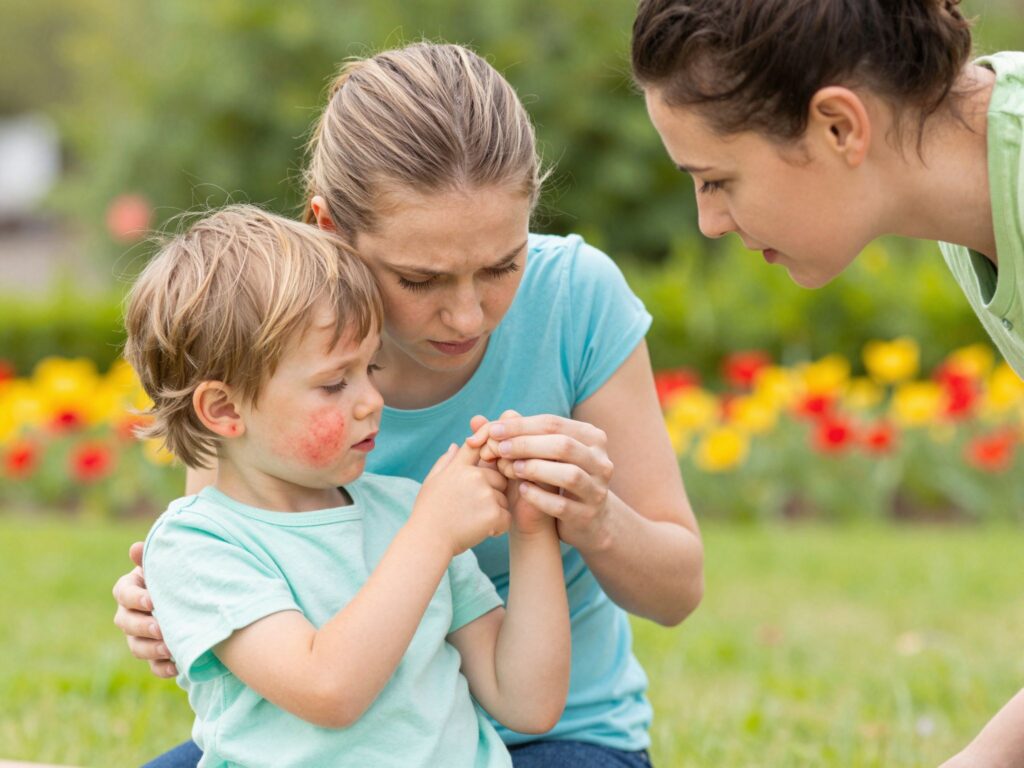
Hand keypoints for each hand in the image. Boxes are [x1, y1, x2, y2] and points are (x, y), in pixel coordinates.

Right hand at [112, 542, 176, 677]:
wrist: (200, 596)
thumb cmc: (180, 574)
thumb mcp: (168, 565)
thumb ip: (152, 558)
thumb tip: (135, 548)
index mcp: (130, 588)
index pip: (123, 593)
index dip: (135, 598)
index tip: (152, 600)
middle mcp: (129, 614)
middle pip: (125, 623)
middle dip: (142, 626)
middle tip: (161, 628)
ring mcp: (140, 636)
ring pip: (136, 647)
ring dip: (151, 649)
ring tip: (170, 648)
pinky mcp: (155, 655)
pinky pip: (153, 666)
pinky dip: (164, 668)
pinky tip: (178, 665)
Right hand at [412, 426, 510, 555]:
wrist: (428, 540)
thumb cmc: (428, 513)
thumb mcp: (431, 482)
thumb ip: (445, 461)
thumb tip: (456, 445)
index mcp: (458, 467)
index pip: (477, 446)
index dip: (486, 448)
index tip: (487, 461)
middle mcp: (474, 476)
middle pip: (498, 477)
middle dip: (492, 492)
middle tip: (474, 509)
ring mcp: (485, 494)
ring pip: (503, 499)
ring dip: (495, 511)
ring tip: (475, 522)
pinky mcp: (494, 513)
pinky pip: (507, 517)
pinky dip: (498, 527)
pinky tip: (483, 531)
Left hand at [475, 413, 613, 550]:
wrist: (581, 518)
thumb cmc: (553, 478)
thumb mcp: (538, 454)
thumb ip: (511, 435)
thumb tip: (475, 420)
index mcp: (590, 437)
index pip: (553, 423)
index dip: (520, 426)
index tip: (492, 430)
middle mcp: (599, 460)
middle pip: (563, 445)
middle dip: (526, 445)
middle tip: (498, 449)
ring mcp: (596, 489)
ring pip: (569, 474)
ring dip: (536, 469)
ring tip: (511, 469)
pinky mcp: (587, 515)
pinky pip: (562, 505)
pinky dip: (539, 497)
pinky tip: (521, 491)